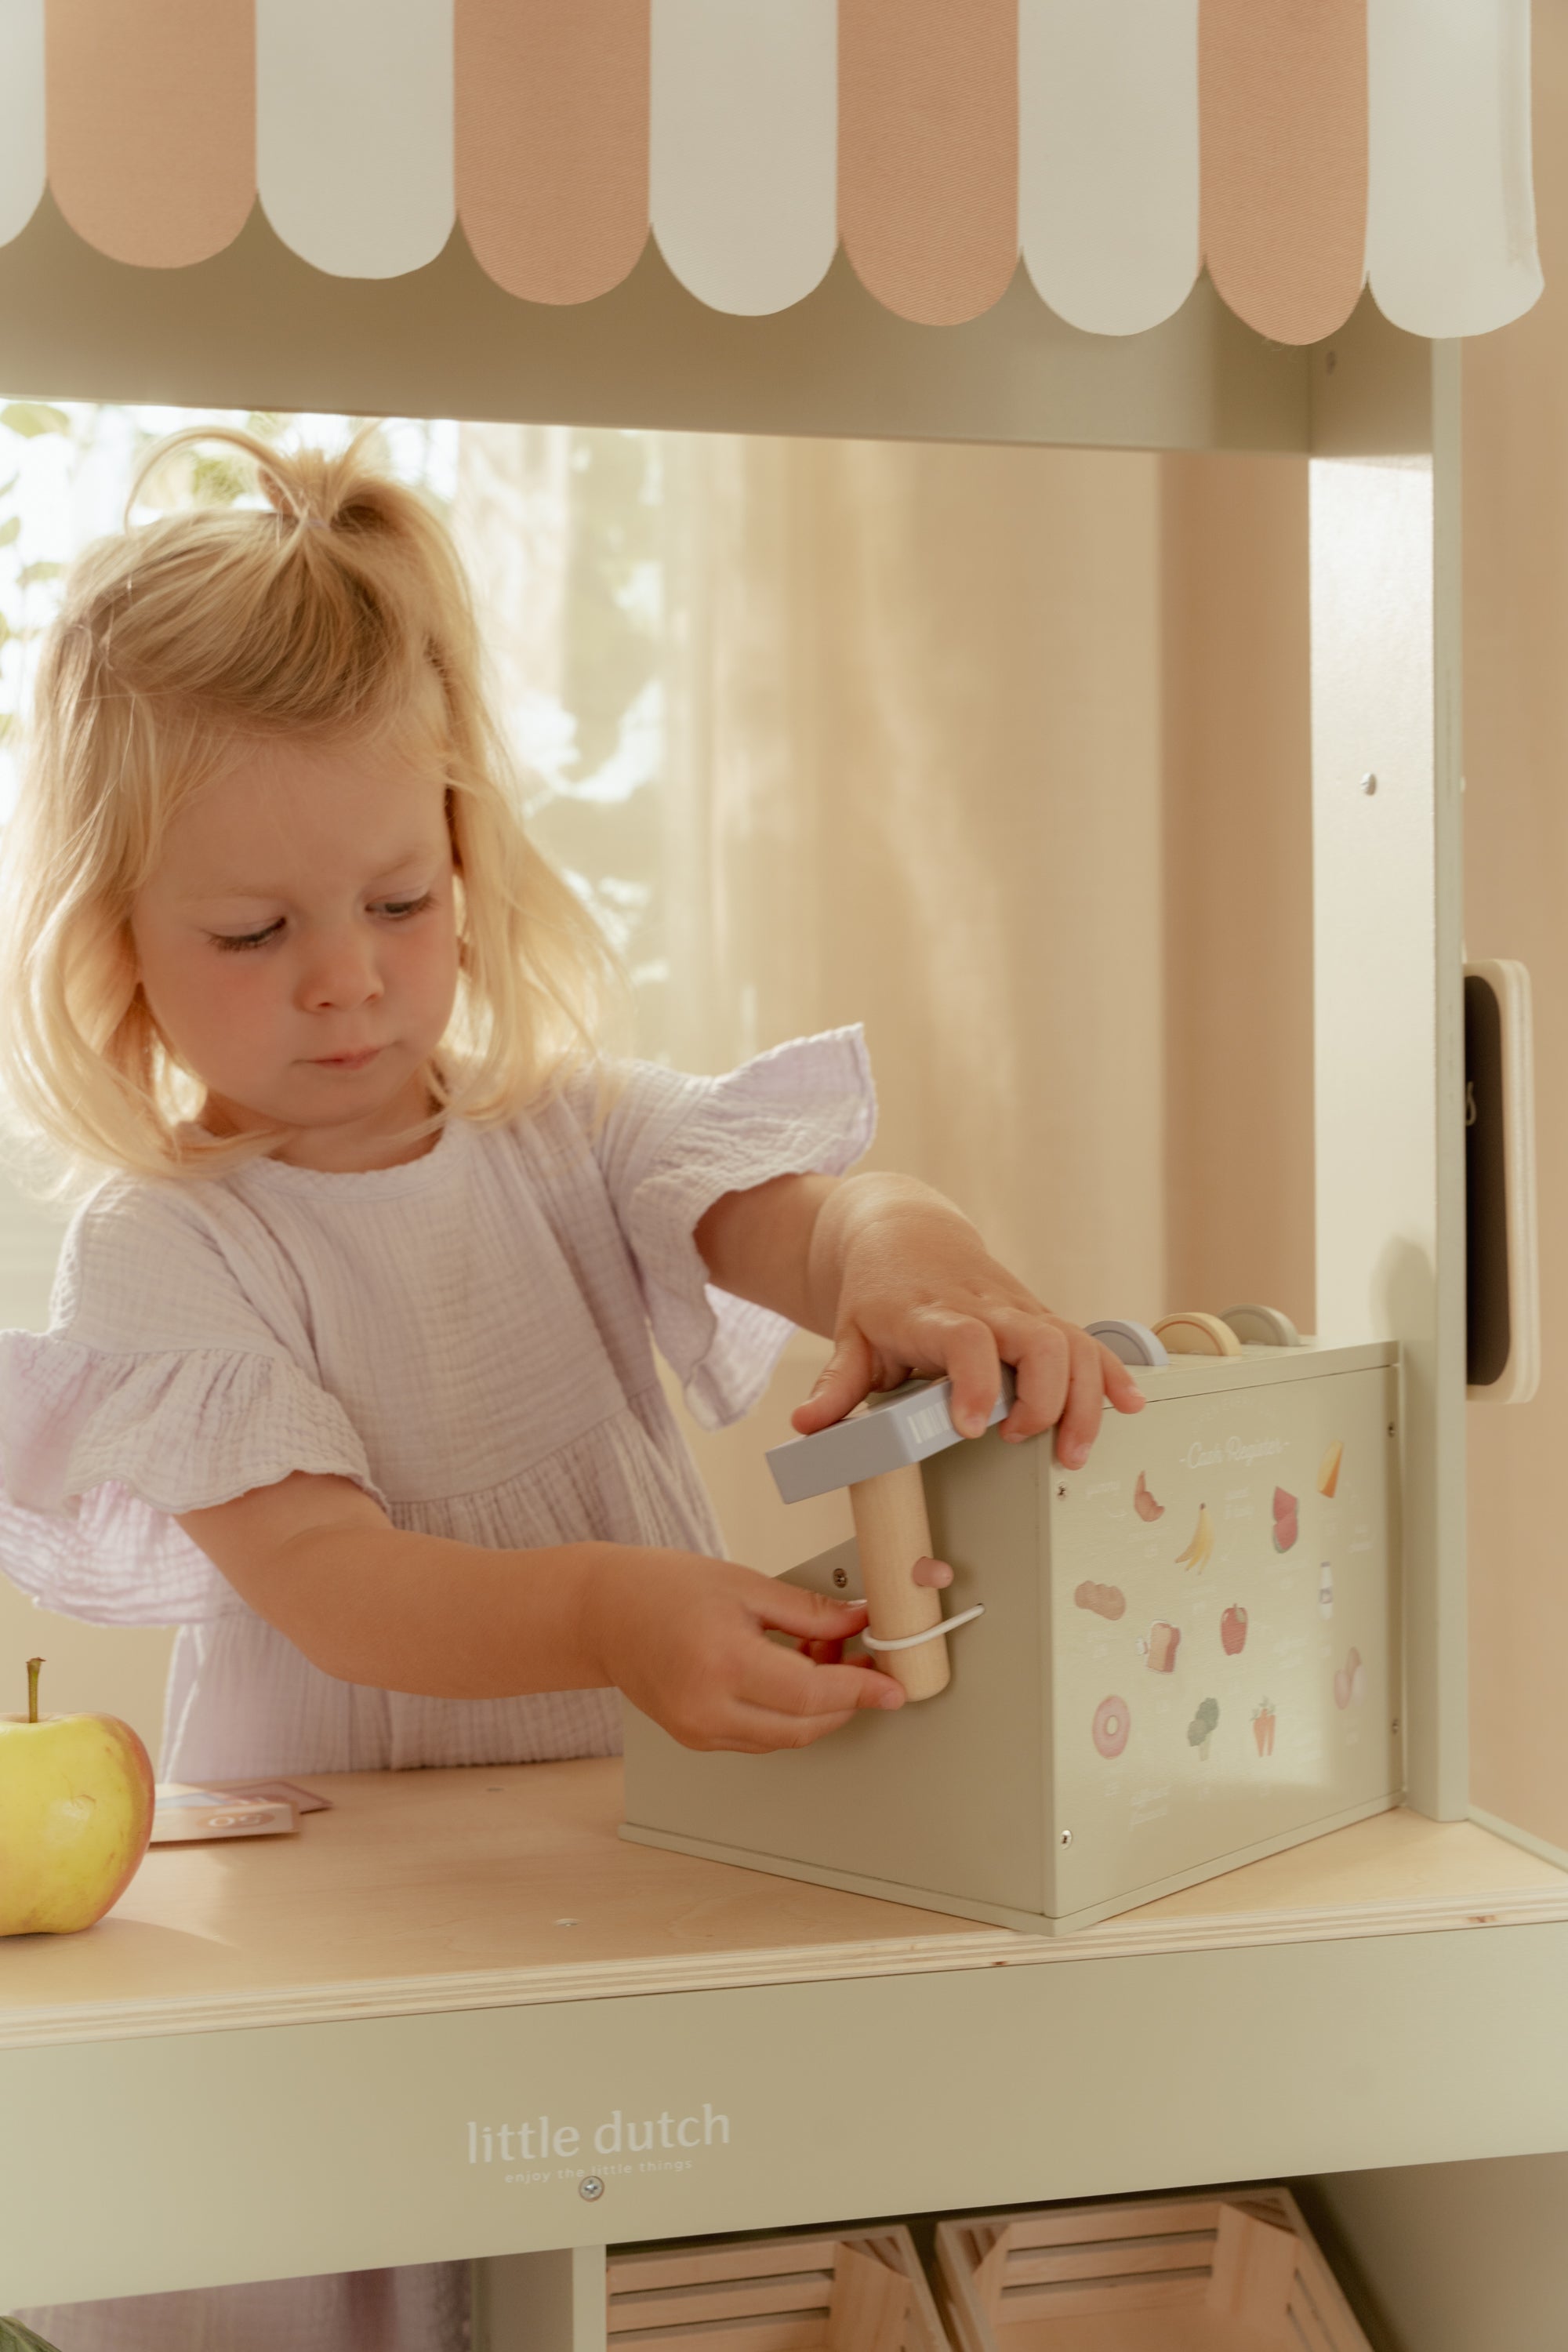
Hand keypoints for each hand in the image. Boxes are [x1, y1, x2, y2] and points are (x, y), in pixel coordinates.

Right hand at [580, 1548, 903, 1752]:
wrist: (603, 1612)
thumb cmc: (664, 1587)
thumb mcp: (745, 1585)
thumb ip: (809, 1612)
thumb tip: (859, 1625)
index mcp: (723, 1662)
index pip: (813, 1693)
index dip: (861, 1690)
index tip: (893, 1687)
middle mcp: (708, 1708)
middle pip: (804, 1726)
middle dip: (845, 1699)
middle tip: (859, 1658)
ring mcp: (698, 1731)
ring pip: (784, 1739)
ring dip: (817, 1708)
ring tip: (817, 1656)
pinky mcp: (695, 1738)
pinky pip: (759, 1738)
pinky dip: (786, 1714)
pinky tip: (789, 1675)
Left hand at [792, 1177, 1144, 1468]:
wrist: (904, 1233)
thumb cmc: (879, 1290)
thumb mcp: (849, 1335)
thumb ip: (835, 1386)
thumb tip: (806, 1426)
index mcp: (933, 1313)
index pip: (966, 1340)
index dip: (975, 1383)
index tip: (970, 1427)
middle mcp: (985, 1307)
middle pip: (1038, 1339)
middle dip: (1044, 1398)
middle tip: (1022, 1441)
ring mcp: (1019, 1310)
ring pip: (1072, 1342)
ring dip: (1084, 1398)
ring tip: (1073, 1451)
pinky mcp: (1040, 1317)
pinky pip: (1086, 1340)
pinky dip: (1111, 1372)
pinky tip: (1128, 1403)